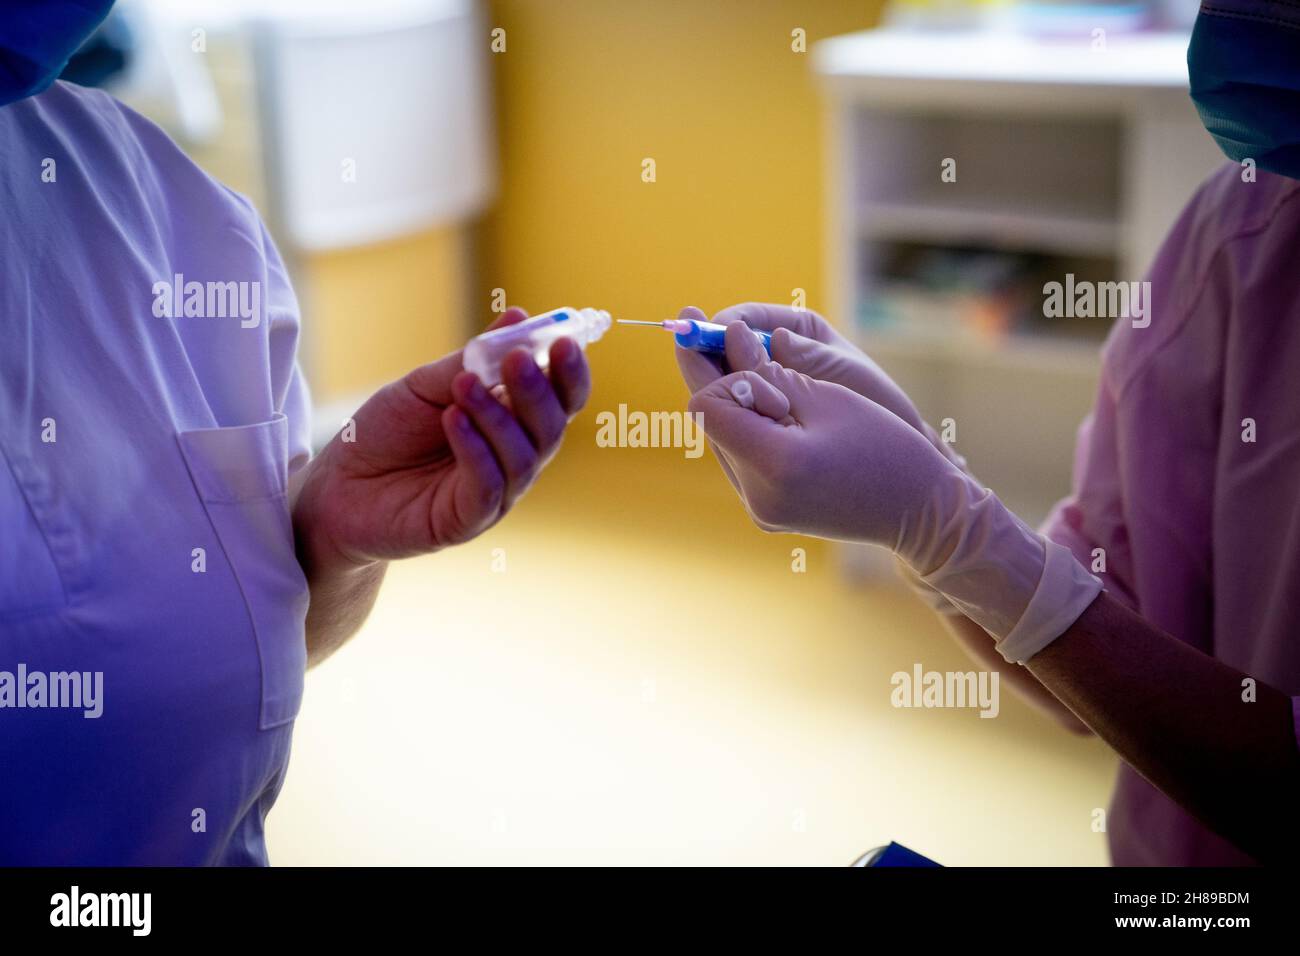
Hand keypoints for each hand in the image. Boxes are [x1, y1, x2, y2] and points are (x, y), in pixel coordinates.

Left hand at [293, 307, 590, 568]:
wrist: (337, 487)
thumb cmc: (386, 434)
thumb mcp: (425, 386)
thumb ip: (471, 359)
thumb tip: (517, 317)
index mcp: (514, 423)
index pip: (561, 399)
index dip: (570, 373)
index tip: (564, 341)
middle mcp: (514, 459)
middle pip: (551, 428)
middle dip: (538, 391)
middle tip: (516, 359)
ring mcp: (495, 494)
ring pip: (524, 458)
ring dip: (499, 417)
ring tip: (464, 385)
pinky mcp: (466, 521)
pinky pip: (488, 487)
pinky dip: (476, 449)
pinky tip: (453, 419)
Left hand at [687, 321, 957, 554]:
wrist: (917, 509)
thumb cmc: (884, 444)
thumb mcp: (827, 395)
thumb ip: (768, 368)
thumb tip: (727, 335)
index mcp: (775, 462)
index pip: (706, 405)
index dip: (719, 371)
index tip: (749, 350)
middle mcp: (757, 494)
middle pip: (709, 423)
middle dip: (718, 378)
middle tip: (708, 323)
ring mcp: (759, 509)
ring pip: (721, 439)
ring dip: (735, 404)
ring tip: (767, 378)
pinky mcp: (766, 514)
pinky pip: (740, 460)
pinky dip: (749, 429)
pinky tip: (775, 411)